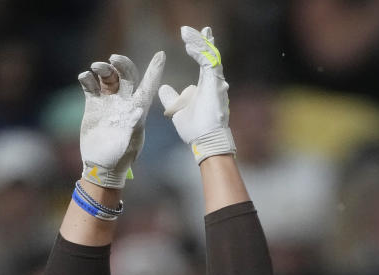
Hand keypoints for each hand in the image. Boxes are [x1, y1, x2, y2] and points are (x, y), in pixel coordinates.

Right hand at [78, 50, 165, 188]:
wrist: (101, 166)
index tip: (161, 55)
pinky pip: (90, 85)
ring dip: (102, 68)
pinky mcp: (93, 105)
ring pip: (108, 76)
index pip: (148, 86)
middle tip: (113, 59)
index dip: (155, 70)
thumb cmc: (120, 158)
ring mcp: (108, 102)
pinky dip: (87, 78)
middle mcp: (124, 102)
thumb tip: (138, 110)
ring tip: (95, 69)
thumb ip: (133, 126)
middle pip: (126, 75)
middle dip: (121, 63)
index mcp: (138, 109)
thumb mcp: (130, 144)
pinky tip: (84, 78)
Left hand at [158, 25, 234, 163]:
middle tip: (203, 28)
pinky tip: (189, 45)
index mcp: (206, 87)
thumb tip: (162, 87)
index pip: (205, 62)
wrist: (204, 142)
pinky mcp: (215, 84)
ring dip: (199, 42)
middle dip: (205, 40)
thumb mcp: (176, 110)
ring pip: (210, 55)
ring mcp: (216, 83)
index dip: (199, 50)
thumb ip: (171, 98)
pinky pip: (208, 61)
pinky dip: (199, 52)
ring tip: (187, 33)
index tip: (189, 42)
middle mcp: (213, 83)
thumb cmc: (194, 130)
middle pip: (211, 55)